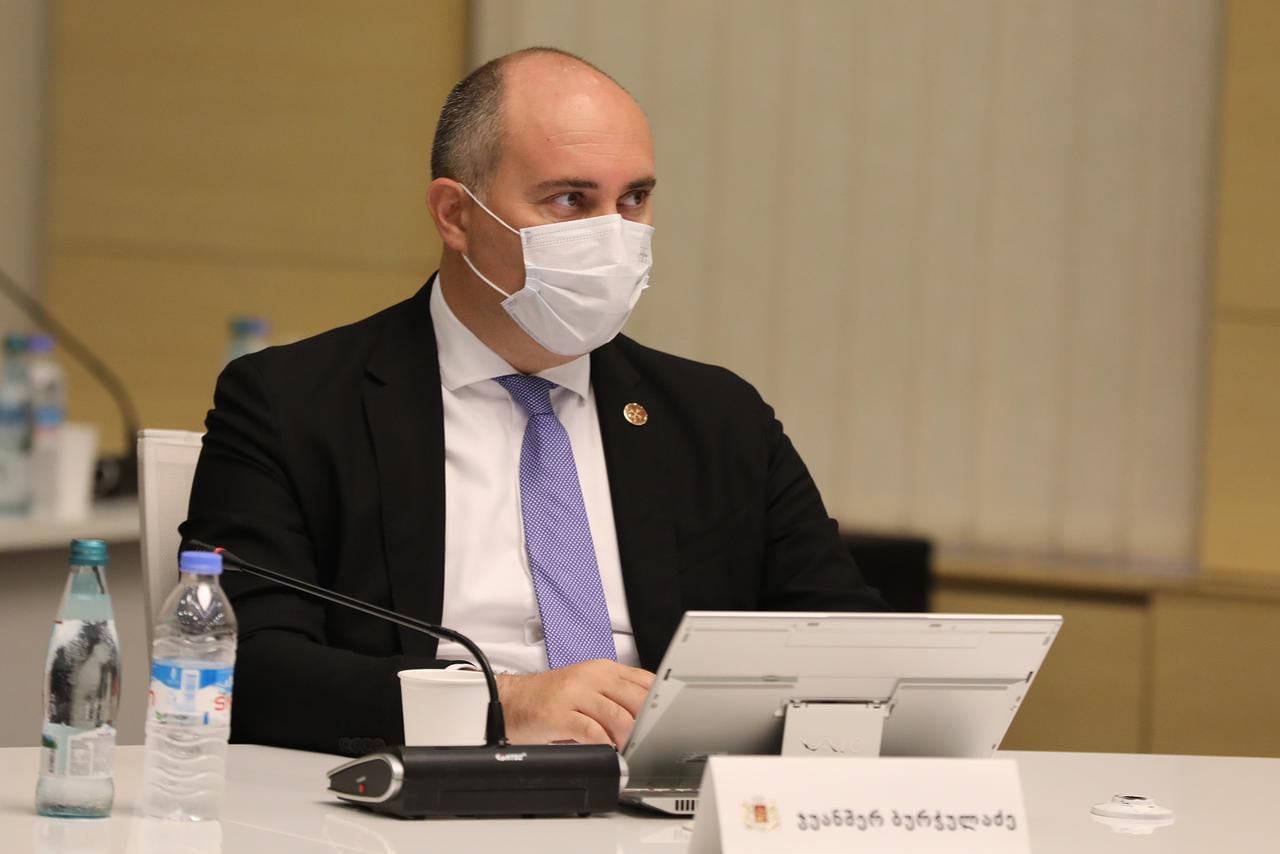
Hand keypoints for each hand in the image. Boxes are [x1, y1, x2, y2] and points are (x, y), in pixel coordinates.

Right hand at [496, 660, 654, 746]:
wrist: (510, 701)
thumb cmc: (549, 699)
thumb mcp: (587, 688)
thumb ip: (615, 696)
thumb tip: (650, 716)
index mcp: (602, 669)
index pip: (644, 681)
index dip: (662, 701)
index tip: (672, 719)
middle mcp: (591, 677)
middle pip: (636, 699)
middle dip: (649, 723)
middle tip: (655, 741)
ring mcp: (574, 693)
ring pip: (618, 715)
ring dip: (630, 737)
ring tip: (633, 750)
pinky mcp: (559, 713)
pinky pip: (591, 731)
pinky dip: (605, 745)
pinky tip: (608, 752)